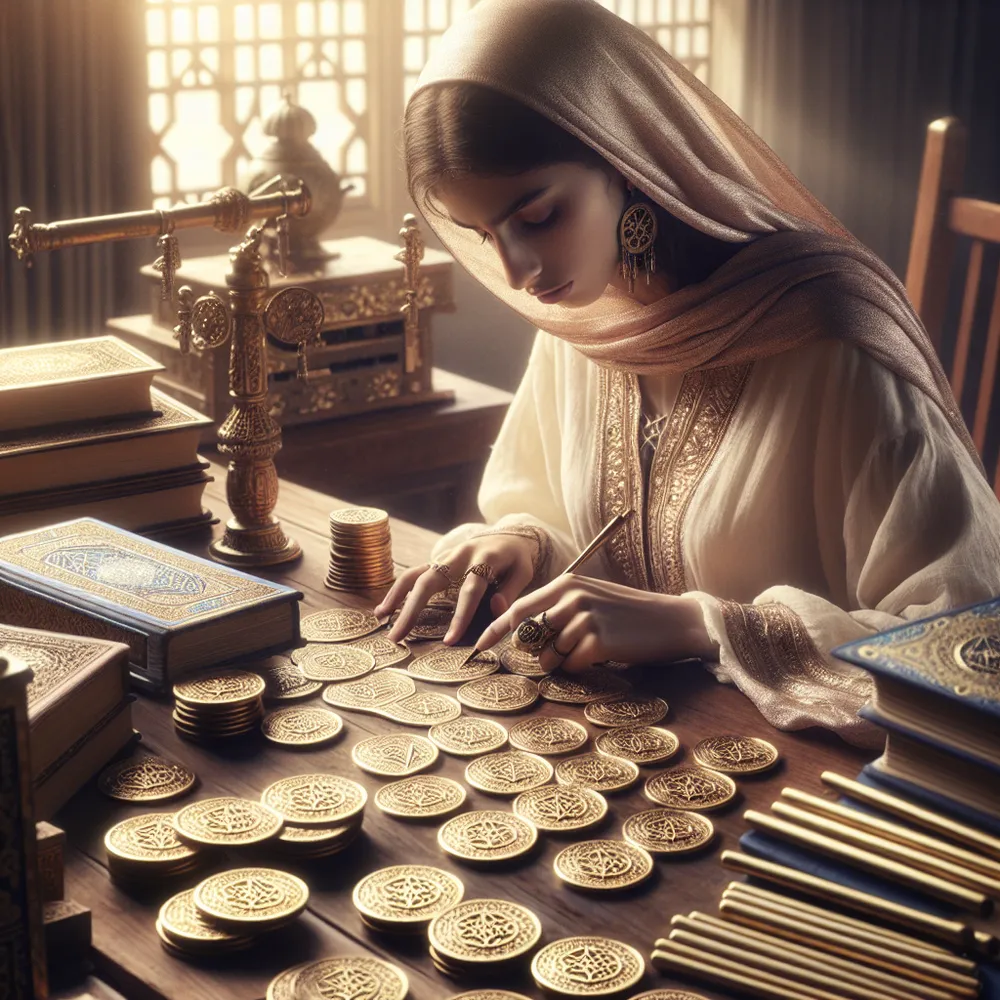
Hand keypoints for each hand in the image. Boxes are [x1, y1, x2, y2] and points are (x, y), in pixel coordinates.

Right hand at [375, 533, 539, 644]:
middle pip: (430, 581)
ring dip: (396, 597)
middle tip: (398, 636)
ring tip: (381, 618)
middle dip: (412, 609)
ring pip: (415, 574)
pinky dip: (397, 591)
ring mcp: (444, 557)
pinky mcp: (437, 561)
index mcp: (484, 559)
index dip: (460, 616)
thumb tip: (495, 611)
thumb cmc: (517, 559)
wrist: (508, 534)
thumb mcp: (524, 571)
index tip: (449, 641)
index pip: (470, 590)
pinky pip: (413, 574)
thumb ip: (511, 591)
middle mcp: (459, 556)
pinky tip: (385, 609)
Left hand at [473, 575, 716, 671]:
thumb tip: (522, 636)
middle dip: (537, 653)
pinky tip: (604, 654)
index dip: (494, 632)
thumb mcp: (590, 599)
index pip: (518, 610)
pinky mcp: (597, 640)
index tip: (476, 649)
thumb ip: (557, 610)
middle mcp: (570, 597)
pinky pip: (571, 666)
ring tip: (593, 648)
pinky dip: (583, 667)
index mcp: (566, 583)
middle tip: (566, 650)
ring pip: (549, 656)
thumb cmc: (628, 614)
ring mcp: (583, 618)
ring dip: (564, 661)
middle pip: (529, 637)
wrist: (672, 621)